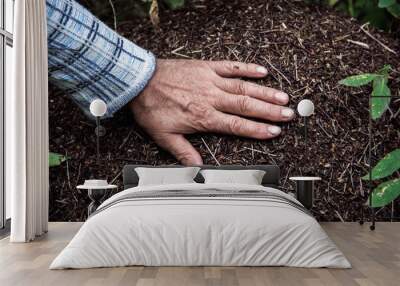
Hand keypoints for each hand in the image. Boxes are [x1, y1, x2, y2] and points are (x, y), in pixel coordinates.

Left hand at [130, 59, 294, 164]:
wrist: (140, 81)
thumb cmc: (151, 107)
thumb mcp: (163, 135)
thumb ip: (183, 152)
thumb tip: (196, 168)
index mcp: (203, 116)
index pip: (236, 125)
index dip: (257, 129)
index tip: (274, 132)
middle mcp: (211, 98)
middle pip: (246, 106)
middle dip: (269, 112)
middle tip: (288, 115)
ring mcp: (210, 80)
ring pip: (243, 87)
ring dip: (265, 93)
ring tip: (283, 98)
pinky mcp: (206, 67)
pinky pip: (231, 66)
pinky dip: (247, 68)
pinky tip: (262, 71)